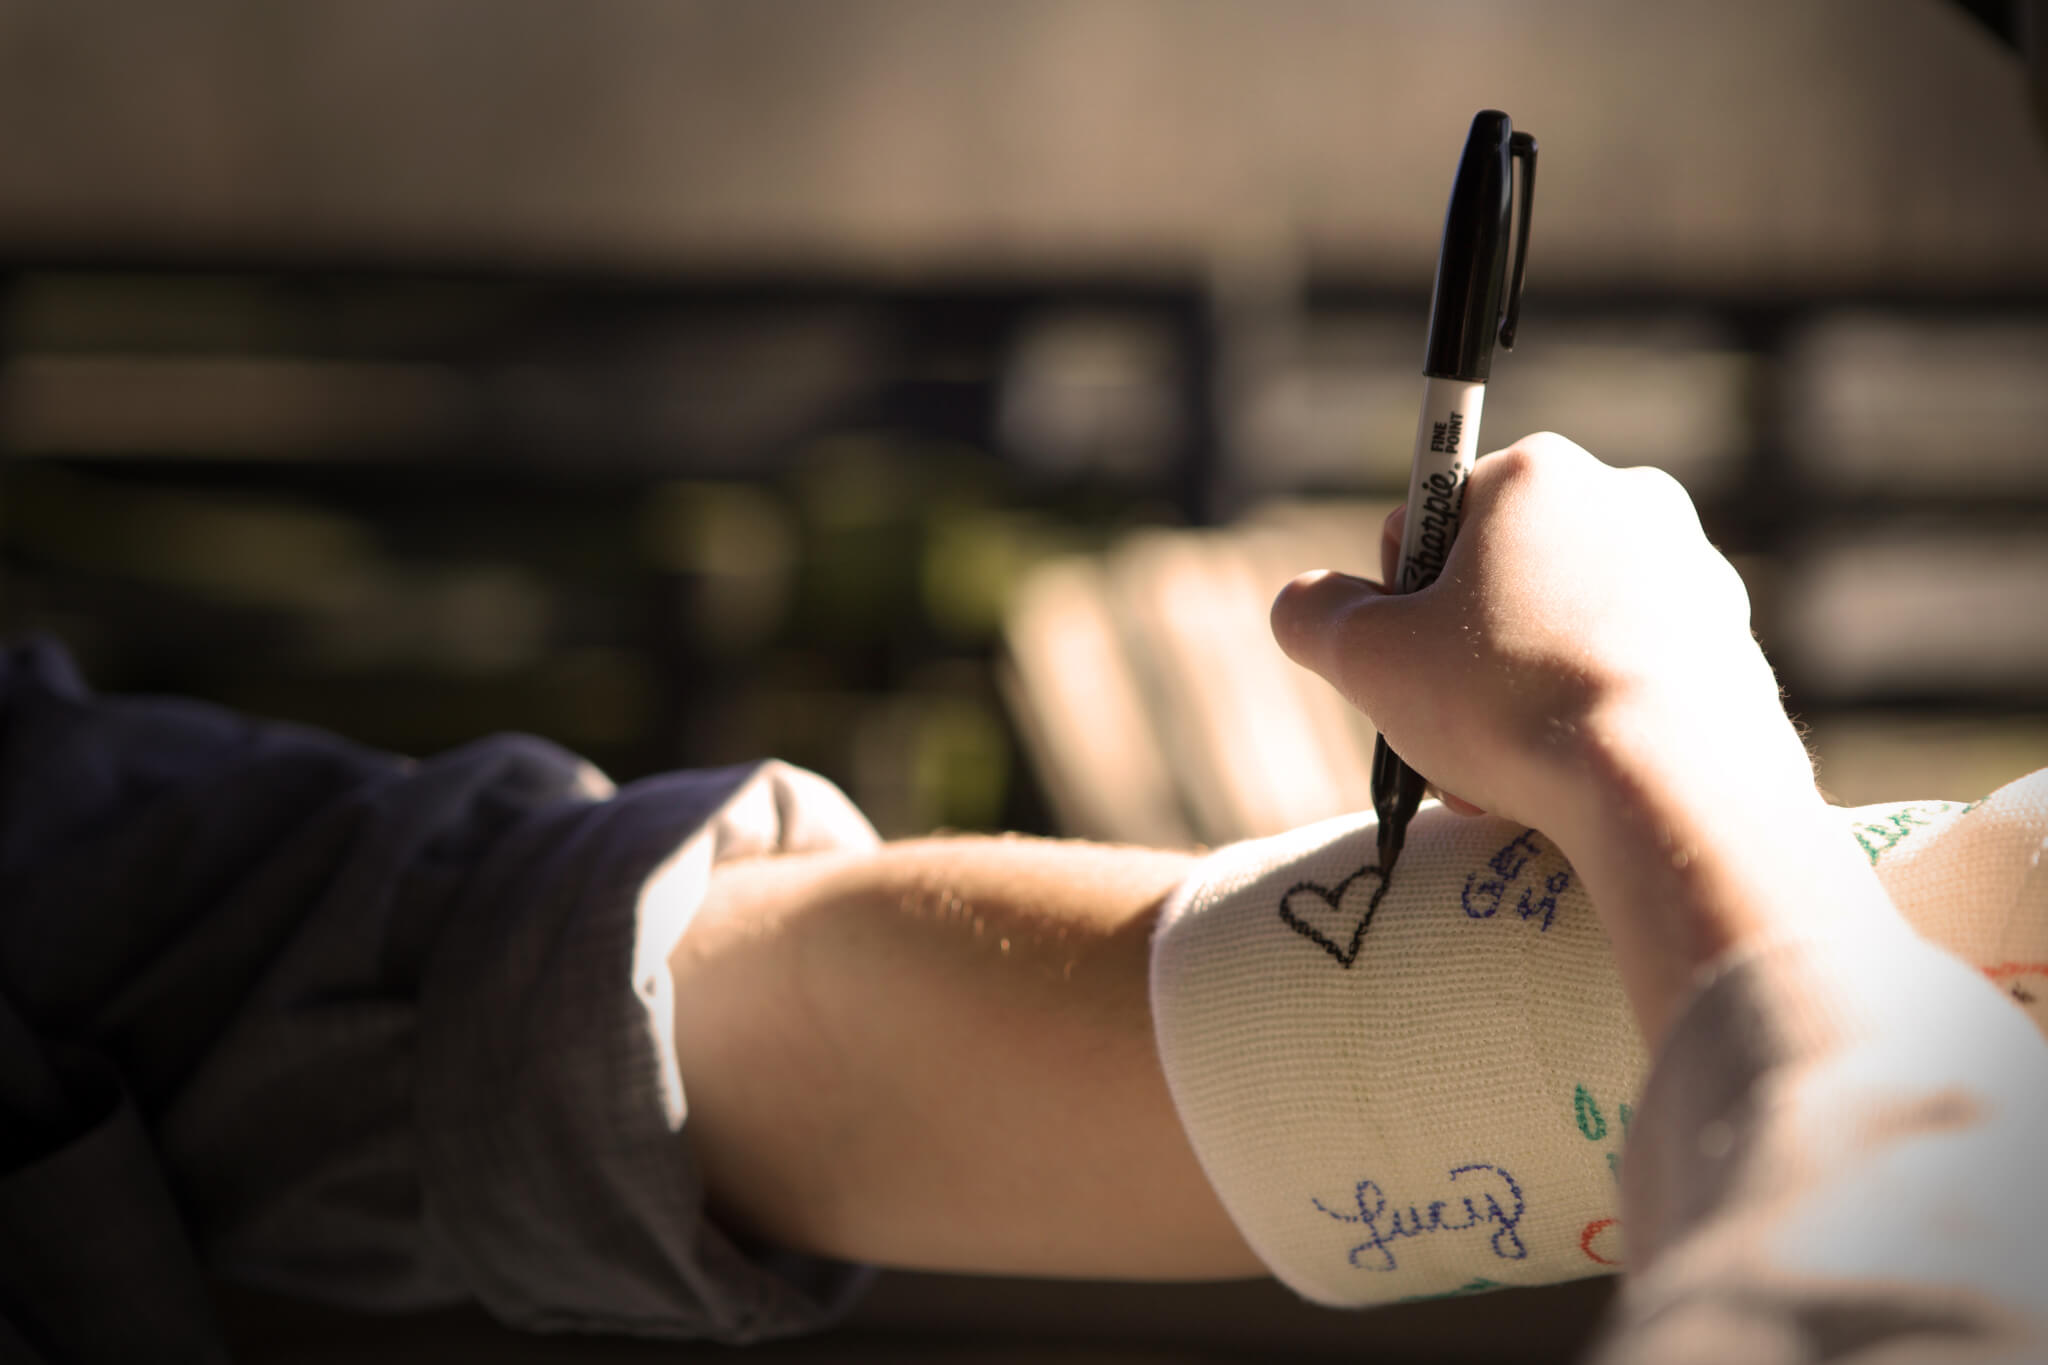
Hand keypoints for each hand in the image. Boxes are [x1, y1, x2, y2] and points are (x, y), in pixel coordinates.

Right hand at [1271, 433, 1896, 1045]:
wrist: (1675, 792)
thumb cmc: (1511, 707)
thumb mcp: (1369, 660)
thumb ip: (1311, 616)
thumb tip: (1302, 604)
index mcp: (1540, 474)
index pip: (1429, 518)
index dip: (1397, 601)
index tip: (1405, 668)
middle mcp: (1631, 500)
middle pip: (1502, 581)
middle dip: (1463, 661)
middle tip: (1448, 737)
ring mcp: (1697, 574)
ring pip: (1567, 635)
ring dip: (1520, 699)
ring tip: (1507, 777)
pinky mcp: (1737, 649)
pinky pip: (1632, 678)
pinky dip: (1593, 723)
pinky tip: (1576, 784)